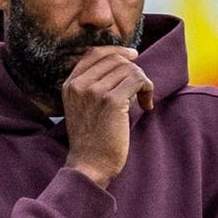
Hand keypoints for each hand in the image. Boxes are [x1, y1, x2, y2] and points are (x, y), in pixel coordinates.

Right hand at [62, 46, 153, 188]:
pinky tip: (146, 106)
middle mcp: (79, 84)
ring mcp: (94, 91)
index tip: (133, 56)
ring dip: (143, 83)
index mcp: (70, 84)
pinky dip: (148, 89)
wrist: (90, 166)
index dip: (116, 51)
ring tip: (143, 101)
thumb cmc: (92, 141)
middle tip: (141, 89)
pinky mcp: (111, 100)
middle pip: (115, 59)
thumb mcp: (83, 108)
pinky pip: (137, 80)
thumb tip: (124, 64)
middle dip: (133, 70)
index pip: (94, 53)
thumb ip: (93, 86)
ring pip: (129, 69)